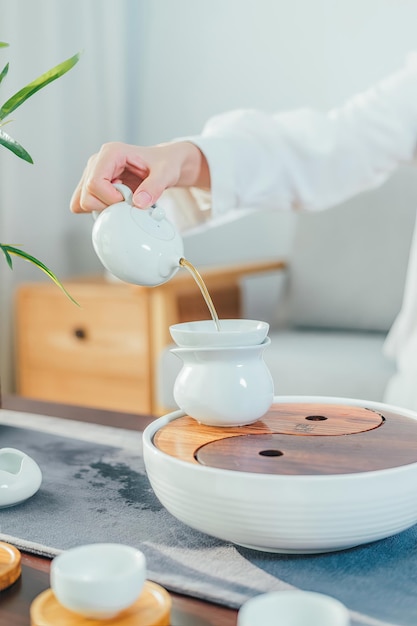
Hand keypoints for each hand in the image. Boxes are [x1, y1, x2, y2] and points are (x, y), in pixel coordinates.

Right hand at [70, 141, 208, 212]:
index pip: (95, 182)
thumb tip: (139, 203)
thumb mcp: (165, 174)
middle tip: (127, 202)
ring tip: (123, 201)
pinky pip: (86, 204)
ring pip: (83, 201)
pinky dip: (101, 210)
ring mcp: (93, 174)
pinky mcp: (94, 185)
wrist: (164, 164)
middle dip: (107, 206)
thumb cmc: (164, 164)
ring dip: (103, 209)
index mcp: (111, 153)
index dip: (110, 198)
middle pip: (86, 195)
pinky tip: (117, 204)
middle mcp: (98, 162)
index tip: (128, 201)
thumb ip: (154, 187)